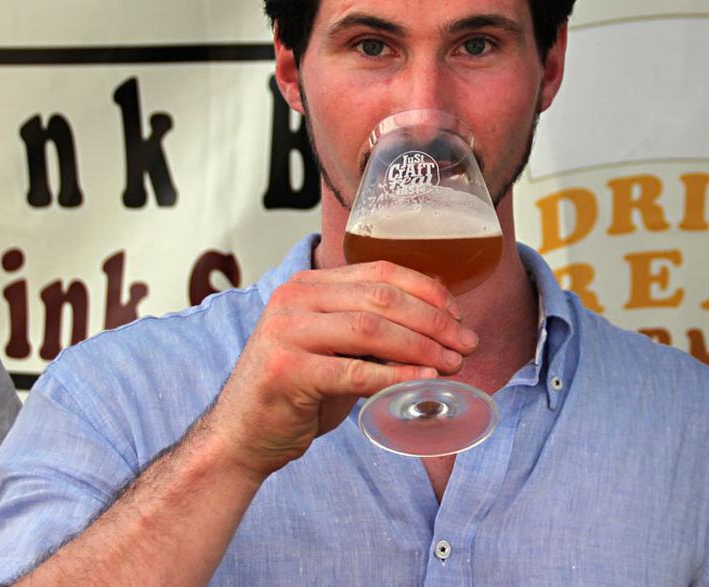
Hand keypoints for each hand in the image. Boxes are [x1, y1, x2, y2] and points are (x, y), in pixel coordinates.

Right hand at [202, 261, 477, 478]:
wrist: (242, 436)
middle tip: (467, 344)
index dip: (429, 291)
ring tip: (453, 364)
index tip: (460, 316)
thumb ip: (375, 327)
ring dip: (422, 347)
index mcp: (309, 284)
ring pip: (372, 329)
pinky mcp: (286, 371)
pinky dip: (395, 374)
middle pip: (382, 298)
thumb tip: (442, 317)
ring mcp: (286, 333)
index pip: (381, 272)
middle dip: (435, 321)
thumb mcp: (337, 347)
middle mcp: (294, 299)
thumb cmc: (298, 390)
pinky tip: (424, 380)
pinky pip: (354, 371)